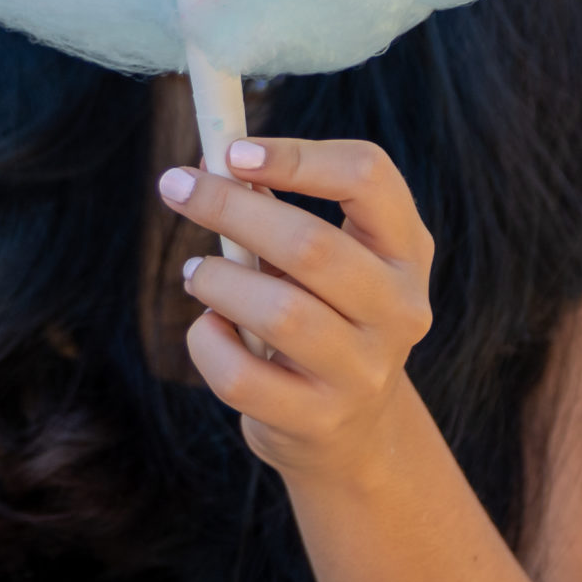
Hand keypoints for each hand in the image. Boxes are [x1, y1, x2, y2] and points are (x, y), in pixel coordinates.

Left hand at [157, 137, 435, 487]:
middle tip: (175, 187)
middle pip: (312, 245)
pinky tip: (209, 329)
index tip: (233, 151)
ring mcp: (364, 370)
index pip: (369, 177)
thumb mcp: (323, 257)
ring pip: (280, 312)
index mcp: (406, 248)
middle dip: (231, 208)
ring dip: (218, 280)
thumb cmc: (324, 315)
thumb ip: (274, 205)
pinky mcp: (319, 420)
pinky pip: (242, 376)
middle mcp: (399, 308)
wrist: (352, 429)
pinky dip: (207, 343)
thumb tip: (204, 164)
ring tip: (195, 273)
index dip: (297, 156)